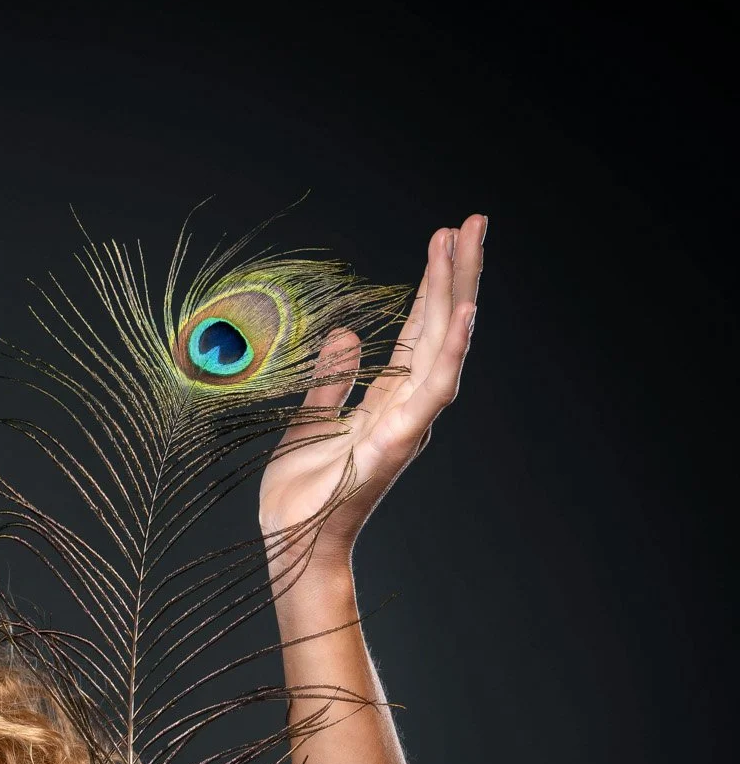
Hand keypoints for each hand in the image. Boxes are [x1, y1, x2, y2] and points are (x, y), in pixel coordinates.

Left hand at [258, 213, 485, 552]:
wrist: (291, 543)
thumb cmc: (300, 494)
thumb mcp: (308, 418)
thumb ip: (331, 378)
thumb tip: (345, 333)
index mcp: (385, 401)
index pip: (417, 331)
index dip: (431, 285)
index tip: (442, 238)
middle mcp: (405, 409)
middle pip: (439, 328)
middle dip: (456, 273)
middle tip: (473, 220)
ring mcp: (406, 425)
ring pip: (443, 348)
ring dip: (458, 295)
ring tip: (469, 247)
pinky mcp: (397, 443)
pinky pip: (432, 391)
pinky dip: (451, 352)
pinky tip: (463, 314)